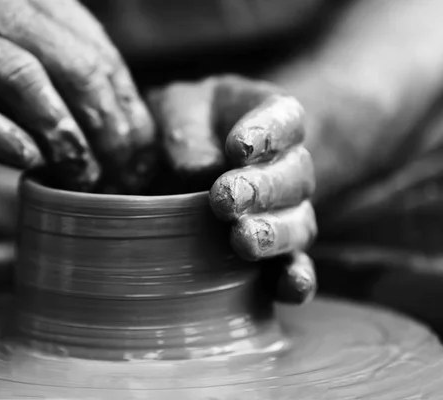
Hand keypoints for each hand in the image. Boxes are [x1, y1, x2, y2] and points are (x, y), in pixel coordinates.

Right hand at [0, 0, 154, 191]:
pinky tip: (28, 163)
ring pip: (24, 79)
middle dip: (108, 126)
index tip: (141, 152)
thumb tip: (120, 129)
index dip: (127, 106)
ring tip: (83, 175)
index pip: (98, 51)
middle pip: (73, 64)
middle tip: (122, 173)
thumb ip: (58, 74)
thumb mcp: (11, 51)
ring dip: (62, 135)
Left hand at [149, 75, 316, 303]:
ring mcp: (288, 211)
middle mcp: (289, 166)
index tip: (238, 146)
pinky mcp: (279, 251)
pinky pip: (297, 266)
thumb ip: (185, 130)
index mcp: (272, 119)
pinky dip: (296, 279)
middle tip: (224, 198)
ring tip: (242, 240)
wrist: (184, 154)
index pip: (285, 119)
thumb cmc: (183, 125)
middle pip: (293, 177)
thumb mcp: (176, 110)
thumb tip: (194, 171)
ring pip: (298, 223)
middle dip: (261, 189)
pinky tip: (289, 288)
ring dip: (273, 234)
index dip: (268, 133)